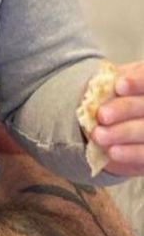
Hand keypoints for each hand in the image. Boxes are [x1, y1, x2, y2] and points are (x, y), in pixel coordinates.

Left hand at [92, 61, 143, 175]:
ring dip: (123, 133)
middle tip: (102, 115)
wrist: (117, 130)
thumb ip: (108, 82)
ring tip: (99, 135)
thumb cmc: (111, 100)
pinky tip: (113, 152)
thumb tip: (99, 84)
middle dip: (125, 109)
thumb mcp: (111, 85)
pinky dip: (131, 153)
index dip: (137, 82)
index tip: (119, 86)